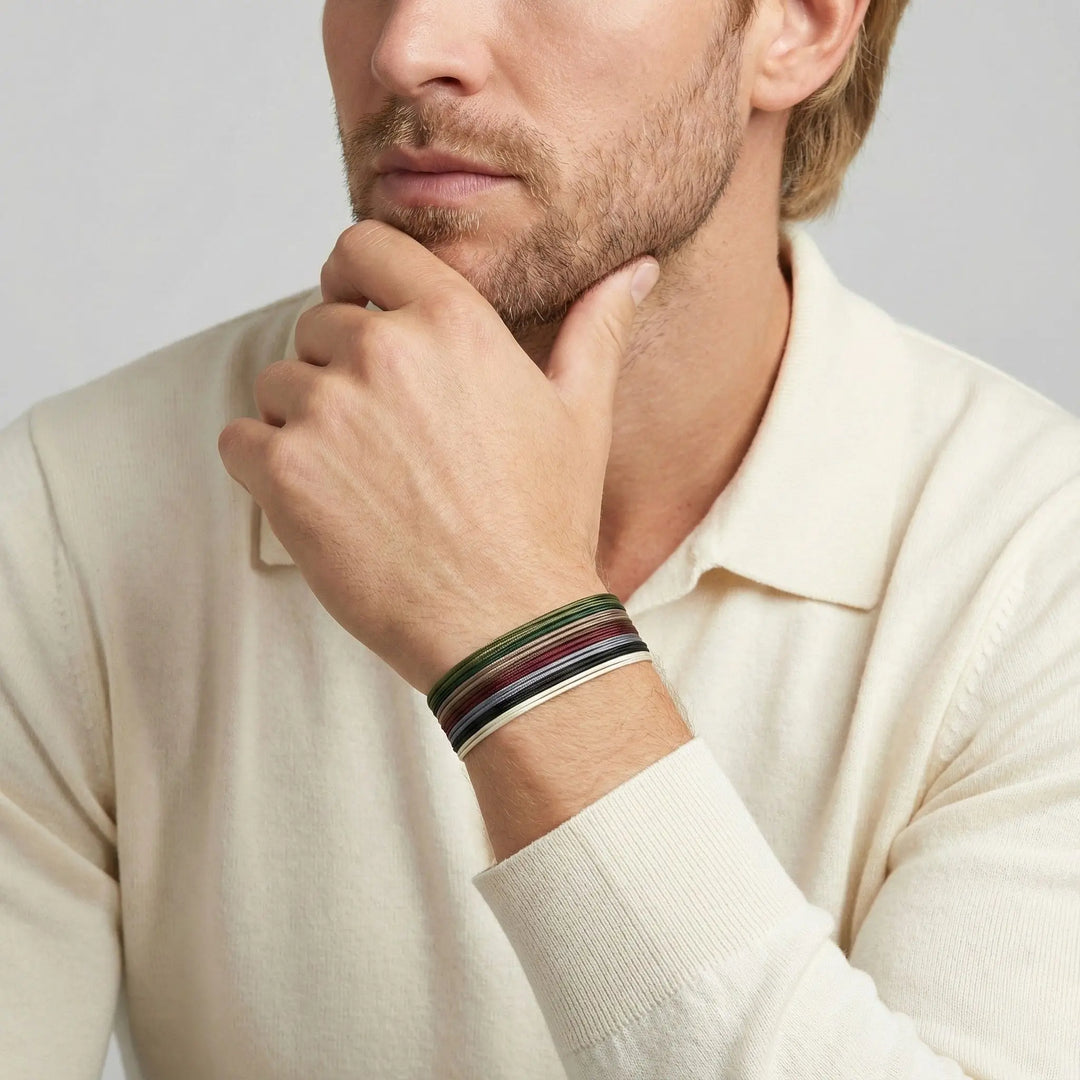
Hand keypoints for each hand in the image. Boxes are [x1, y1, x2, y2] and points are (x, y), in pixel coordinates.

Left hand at [218, 219, 658, 693]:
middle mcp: (383, 350)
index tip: (358, 307)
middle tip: (383, 434)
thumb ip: (597, 328)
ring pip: (277, 384)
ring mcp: (328, 410)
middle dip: (339, 366)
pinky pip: (240, 439)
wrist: (508, 624)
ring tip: (360, 476)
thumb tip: (634, 270)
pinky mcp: (286, 471)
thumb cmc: (547, 523)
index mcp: (453, 321)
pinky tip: (322, 499)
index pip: (364, 247)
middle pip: (318, 324)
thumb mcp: (583, 414)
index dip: (354, 276)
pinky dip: (265, 464)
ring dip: (303, 420)